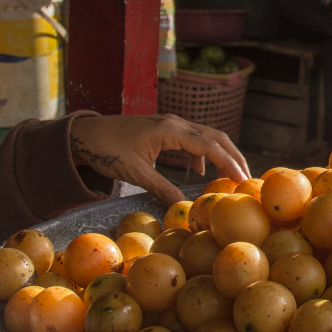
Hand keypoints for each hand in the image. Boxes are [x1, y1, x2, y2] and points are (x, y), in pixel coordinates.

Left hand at [69, 114, 249, 204]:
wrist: (84, 134)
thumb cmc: (107, 150)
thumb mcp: (135, 173)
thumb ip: (161, 188)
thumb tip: (183, 208)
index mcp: (170, 129)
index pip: (210, 145)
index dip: (229, 163)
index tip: (243, 180)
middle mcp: (175, 123)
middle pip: (216, 136)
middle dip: (234, 156)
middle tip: (246, 179)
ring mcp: (171, 124)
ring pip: (206, 136)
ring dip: (222, 155)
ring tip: (231, 177)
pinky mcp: (166, 130)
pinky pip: (194, 139)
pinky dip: (204, 154)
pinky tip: (201, 172)